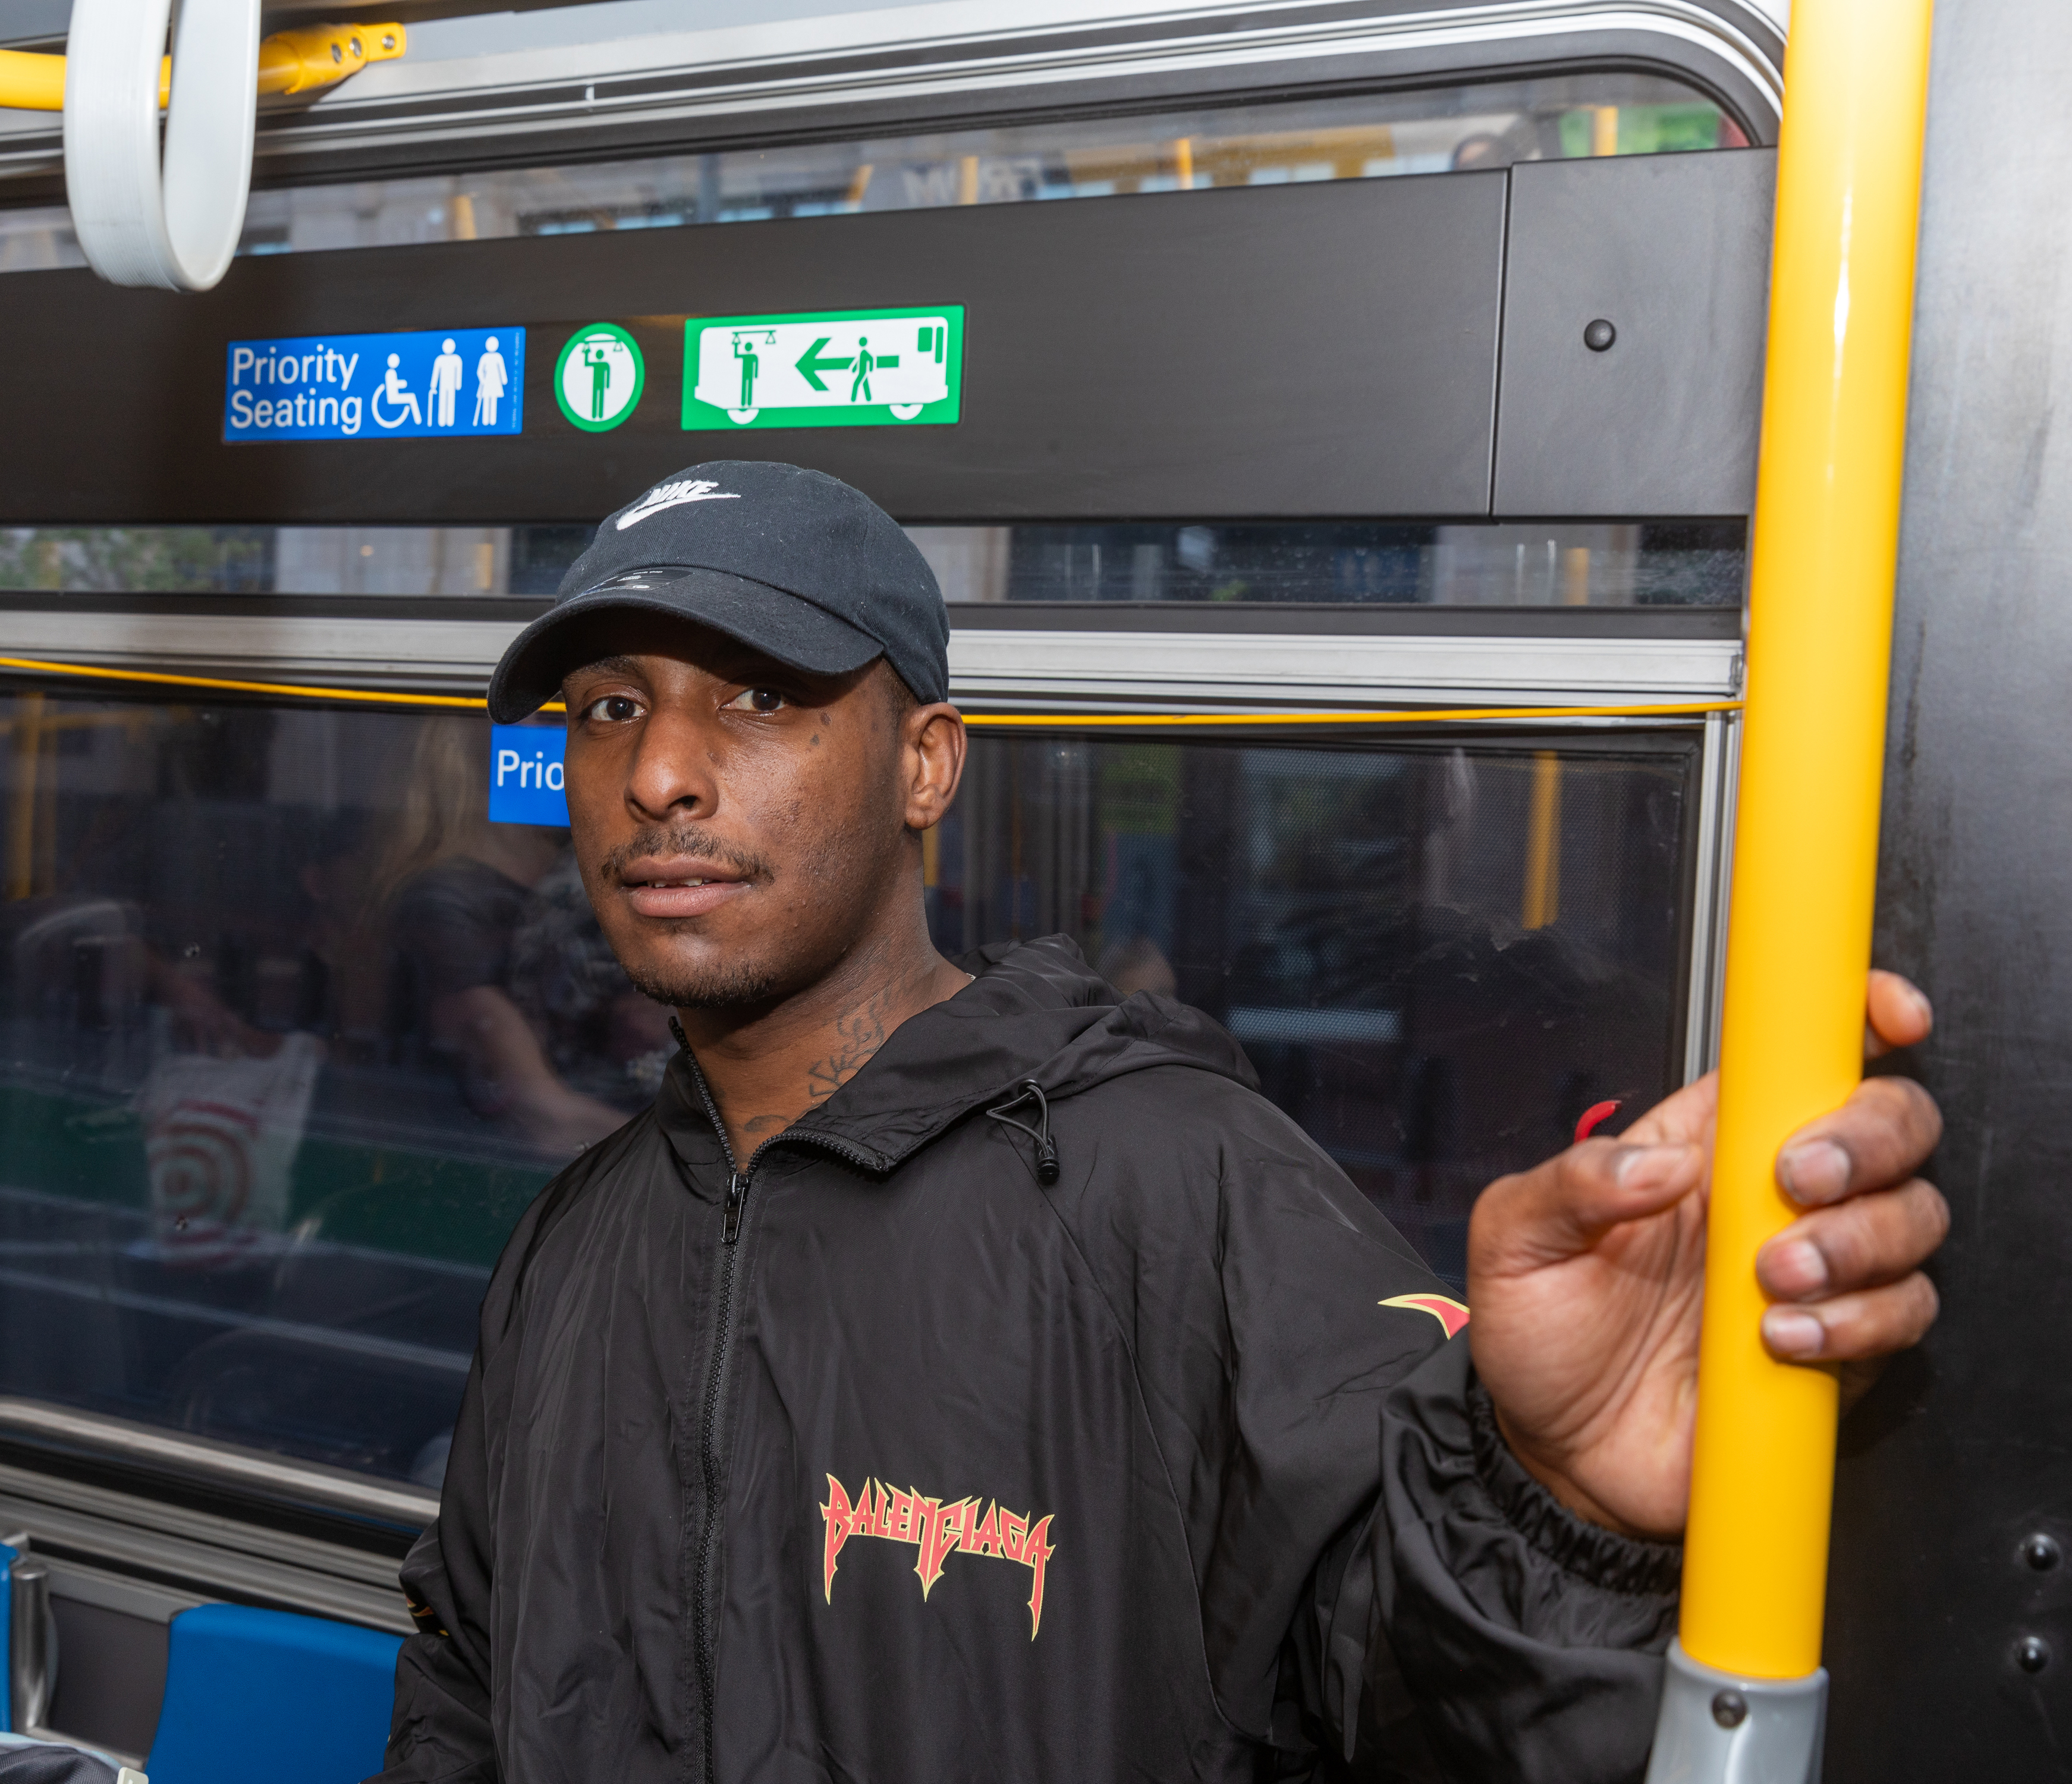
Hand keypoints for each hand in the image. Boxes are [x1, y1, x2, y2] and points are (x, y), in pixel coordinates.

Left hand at [1466, 970, 1947, 1539]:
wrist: (1557, 1451)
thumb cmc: (1538, 1331)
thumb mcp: (1512, 1239)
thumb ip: (1571, 1183)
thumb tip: (1660, 1163)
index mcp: (1701, 1143)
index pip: (1798, 1058)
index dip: (1858, 1018)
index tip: (1882, 1017)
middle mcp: (1769, 1195)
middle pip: (1889, 1124)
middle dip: (1867, 1140)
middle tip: (1796, 1182)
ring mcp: (1815, 1268)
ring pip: (1912, 1216)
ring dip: (1859, 1241)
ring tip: (1772, 1279)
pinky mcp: (1840, 1344)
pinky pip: (1904, 1313)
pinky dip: (1860, 1321)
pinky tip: (1783, 1339)